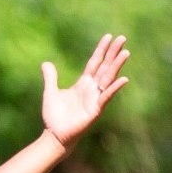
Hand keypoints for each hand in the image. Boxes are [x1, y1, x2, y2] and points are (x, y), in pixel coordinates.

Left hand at [39, 33, 128, 147]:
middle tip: (123, 38)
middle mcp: (92, 89)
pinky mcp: (95, 110)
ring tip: (125, 53)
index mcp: (83, 83)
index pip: (95, 62)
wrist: (54, 136)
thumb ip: (51, 78)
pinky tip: (123, 79)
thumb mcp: (50, 92)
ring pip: (108, 78)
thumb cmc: (54, 117)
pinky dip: (114, 88)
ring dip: (117, 66)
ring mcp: (95, 99)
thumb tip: (46, 63)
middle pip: (105, 67)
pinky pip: (106, 97)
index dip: (101, 50)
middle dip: (113, 53)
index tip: (109, 36)